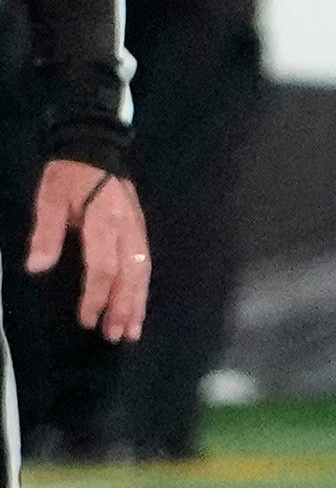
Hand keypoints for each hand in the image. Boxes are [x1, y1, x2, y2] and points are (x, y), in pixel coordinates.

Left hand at [26, 160, 147, 342]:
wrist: (97, 151)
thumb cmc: (69, 175)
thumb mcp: (50, 198)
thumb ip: (47, 232)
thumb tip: (37, 266)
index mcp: (105, 222)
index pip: (103, 267)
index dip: (96, 296)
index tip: (87, 319)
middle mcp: (127, 232)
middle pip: (129, 277)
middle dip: (123, 308)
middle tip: (115, 336)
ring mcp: (138, 233)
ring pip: (142, 275)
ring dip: (138, 305)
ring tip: (132, 332)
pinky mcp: (140, 235)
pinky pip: (145, 268)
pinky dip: (142, 291)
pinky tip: (138, 308)